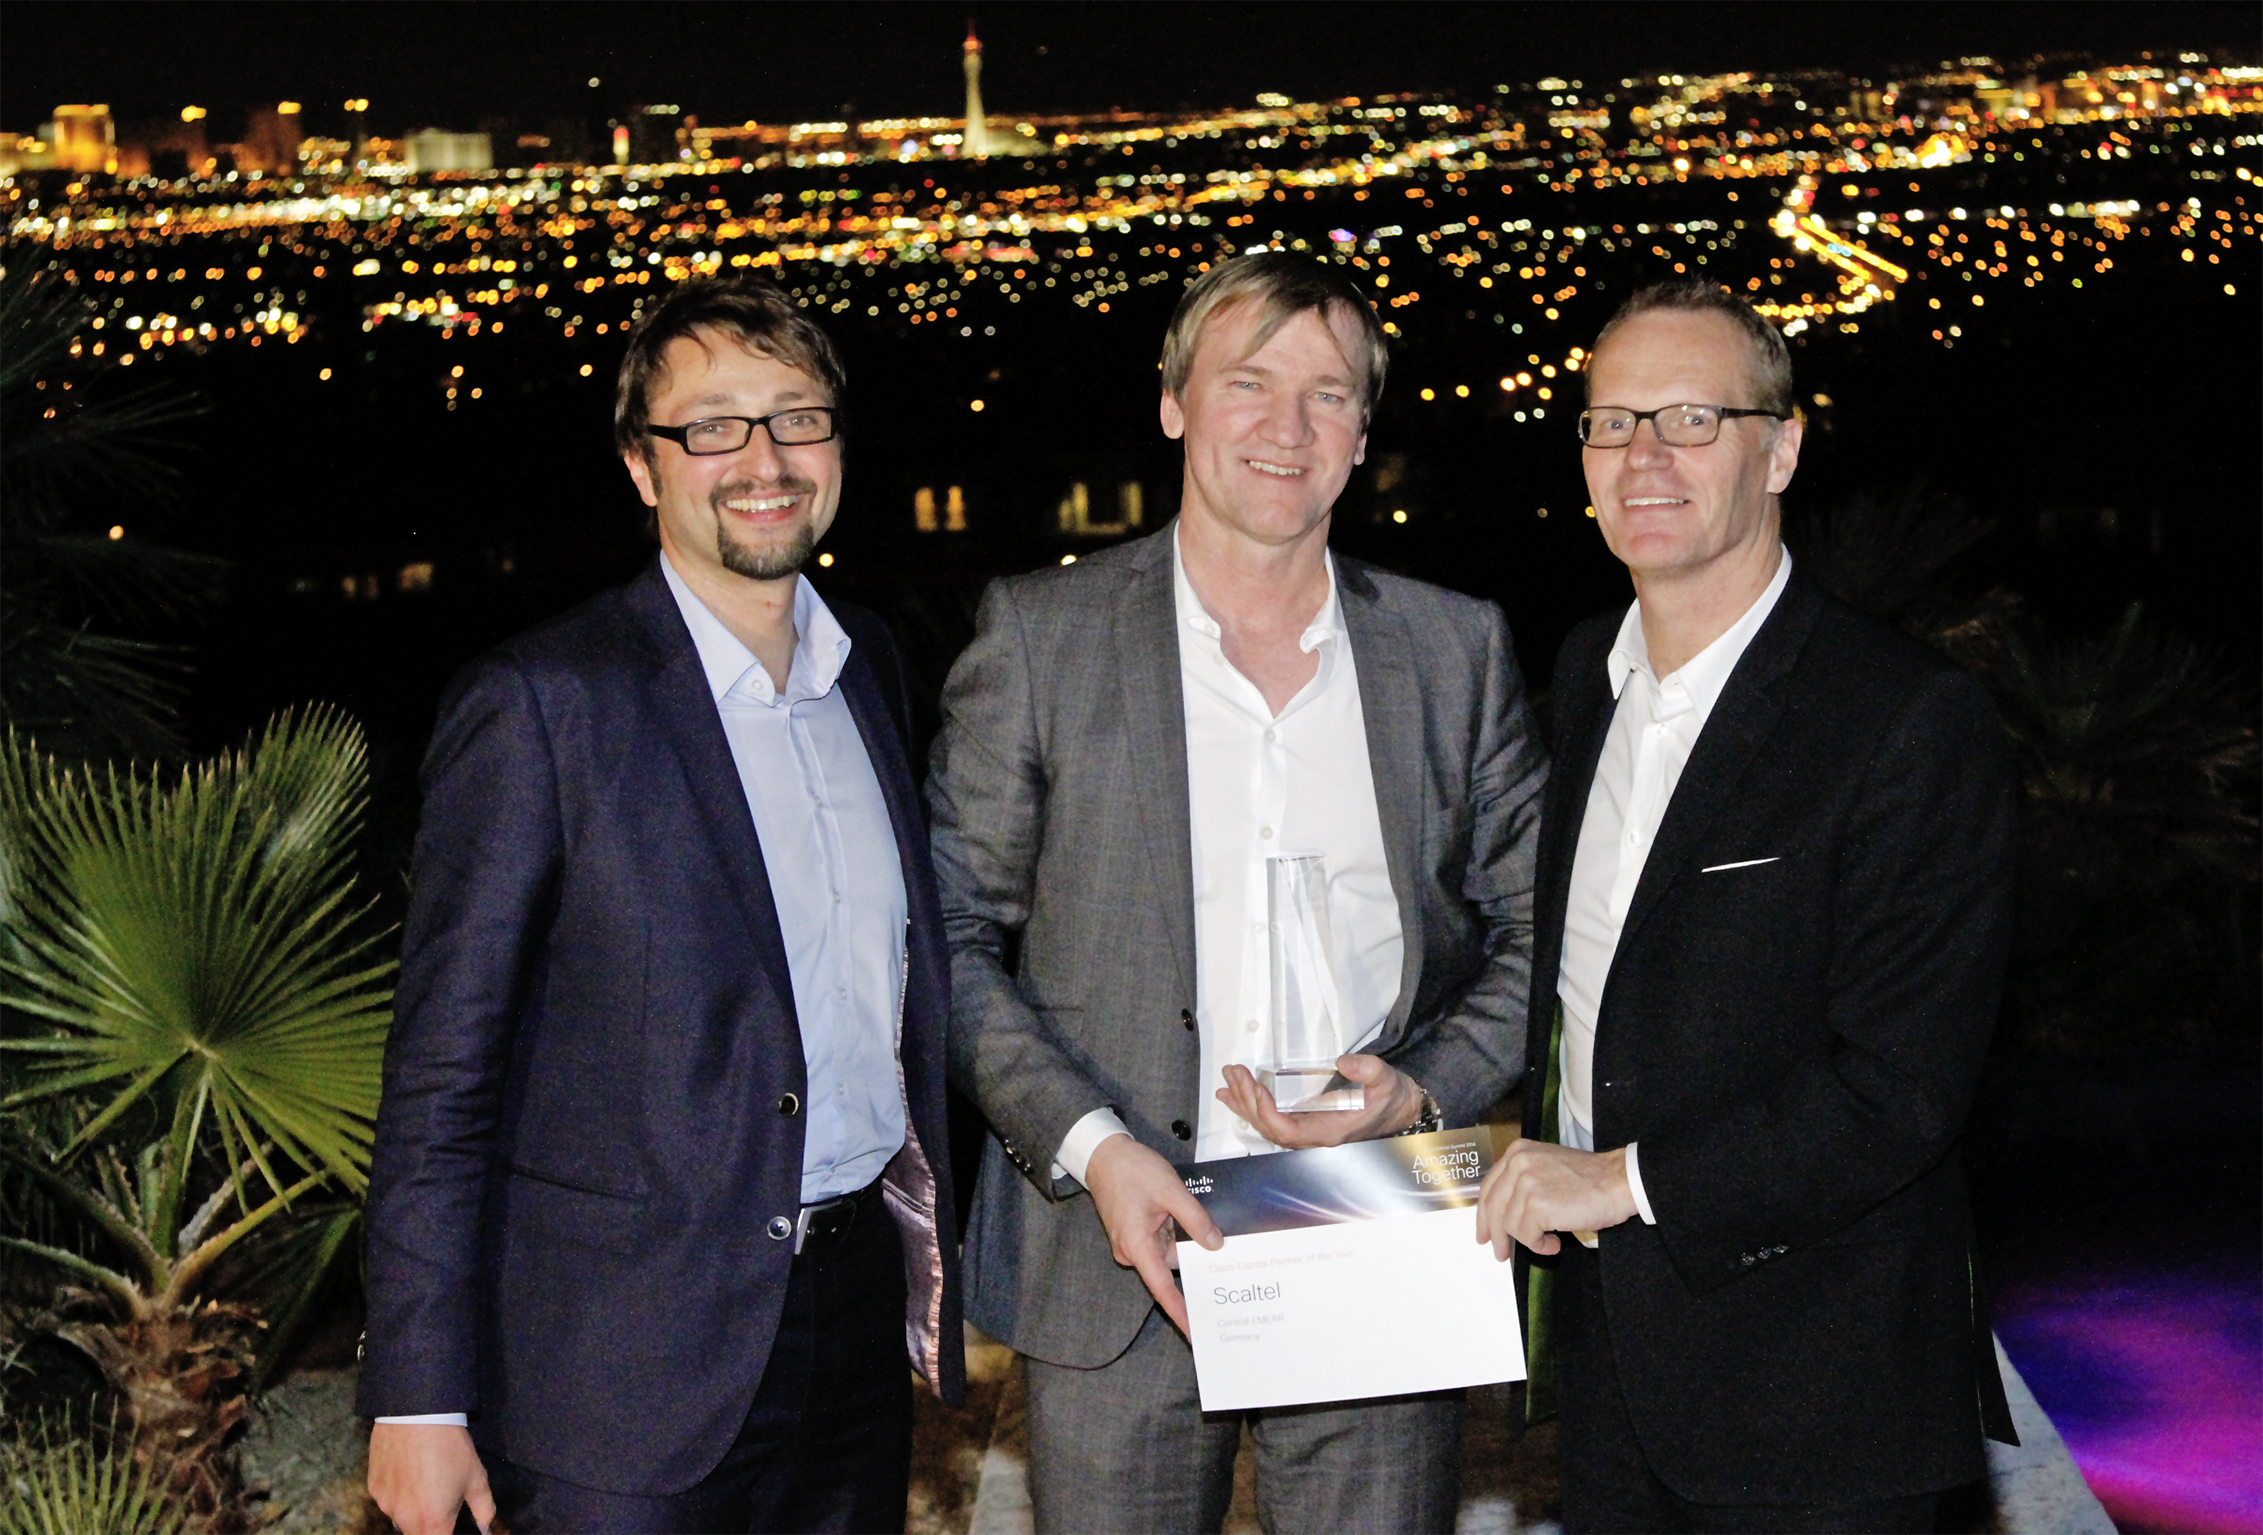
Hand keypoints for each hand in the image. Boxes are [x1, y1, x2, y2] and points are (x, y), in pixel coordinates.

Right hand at [368, 1422, 493, 1534]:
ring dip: (412, 1510)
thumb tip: (486, 1527)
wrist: (418, 1415)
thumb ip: (484, 1510)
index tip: (449, 1524)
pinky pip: (387, 1500)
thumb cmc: (452, 1448)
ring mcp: (385, 1505)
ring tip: (424, 1481)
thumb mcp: (476, 1478)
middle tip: (440, 1499)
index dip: (445, 1533)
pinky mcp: (373, 1489)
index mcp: (433, 1522)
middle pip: (417, 1534)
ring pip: (400, 1518)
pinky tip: (408, 1471)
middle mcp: (405, 1520)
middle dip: (430, 1525)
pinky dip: (397, 1493)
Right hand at [1081, 1133, 1222, 1336]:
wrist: (1103, 1153)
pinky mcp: (1133, 1233)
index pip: (1163, 1289)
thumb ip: (1195, 1220)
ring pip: (1167, 1250)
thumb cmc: (1132, 1169)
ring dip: (1182, 1236)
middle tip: (1218, 1249)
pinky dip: (1173, 1230)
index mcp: (1138, 1246)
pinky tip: (1181, 1212)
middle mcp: (1132, 1251)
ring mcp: (1131, 1243)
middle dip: (1192, 1255)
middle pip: (1171, 1265)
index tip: (1195, 1333)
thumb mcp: (1171, 1191)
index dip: (1181, 1312)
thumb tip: (1215, 1245)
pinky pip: (1160, 1240)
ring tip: (1193, 1215)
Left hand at [1214, 1054, 1421, 1149]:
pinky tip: (1235, 1093)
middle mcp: (1312, 1137)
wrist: (1397, 1110)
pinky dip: (1250, 1105)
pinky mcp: (1304, 1121)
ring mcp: (1306, 1131)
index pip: (1287, 1132)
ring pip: (1266, 1124)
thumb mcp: (1383, 1079)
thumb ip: (1366, 1070)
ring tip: (1227, 1080)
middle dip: (1248, 1101)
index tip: (1255, 1088)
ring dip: (1244, 1102)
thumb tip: (1343, 1061)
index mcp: (1328, 1132)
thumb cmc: (1389, 1097)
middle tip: (1234, 1073)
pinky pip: (1270, 1119)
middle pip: (1269, 1127)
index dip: (1266, 1113)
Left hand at [1473, 1138, 1638, 1260]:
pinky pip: (1527, 1236)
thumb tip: (1504, 1212)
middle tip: (1500, 1253)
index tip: (1484, 1233)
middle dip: (1495, 1234)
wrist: (1618, 1181)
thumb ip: (1523, 1180)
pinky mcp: (1537, 1206)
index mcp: (1517, 1152)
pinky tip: (1555, 1243)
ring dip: (1528, 1240)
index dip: (1483, 1214)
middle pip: (1492, 1207)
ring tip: (1548, 1241)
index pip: (1489, 1187)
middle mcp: (1517, 1164)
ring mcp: (1526, 1184)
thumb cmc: (1590, 1178)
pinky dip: (1540, 1246)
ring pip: (1510, 1225)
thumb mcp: (1547, 1165)